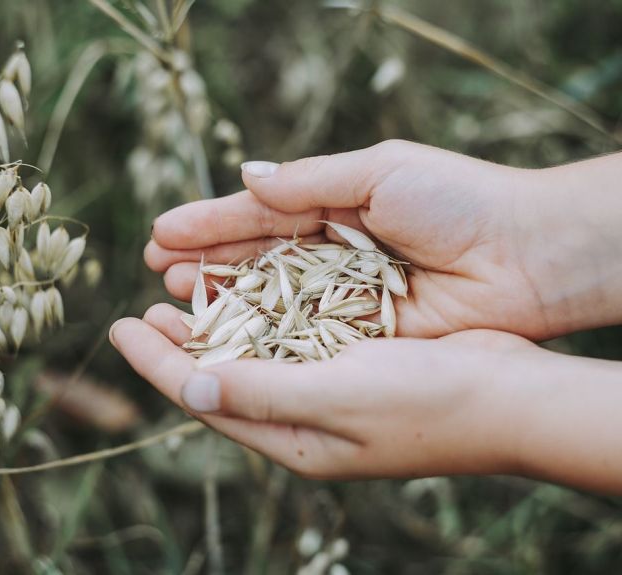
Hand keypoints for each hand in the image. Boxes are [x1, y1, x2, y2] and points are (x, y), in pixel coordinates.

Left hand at [111, 306, 621, 493]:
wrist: (507, 396)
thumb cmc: (425, 403)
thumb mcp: (335, 398)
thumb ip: (261, 392)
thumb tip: (189, 386)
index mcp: (291, 438)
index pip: (204, 397)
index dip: (157, 363)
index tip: (119, 328)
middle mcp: (302, 417)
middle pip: (222, 376)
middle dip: (178, 343)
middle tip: (142, 308)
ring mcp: (327, 389)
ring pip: (253, 352)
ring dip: (216, 322)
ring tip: (181, 292)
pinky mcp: (352, 361)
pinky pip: (290, 336)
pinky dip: (261, 313)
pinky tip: (248, 289)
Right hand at [145, 142, 621, 338]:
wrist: (523, 256)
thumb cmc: (455, 201)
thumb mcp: (378, 172)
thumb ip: (309, 181)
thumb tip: (247, 177)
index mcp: (333, 206)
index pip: (258, 215)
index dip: (210, 224)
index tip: (161, 232)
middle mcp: (330, 255)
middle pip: (255, 259)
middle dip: (206, 262)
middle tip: (156, 269)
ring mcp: (341, 297)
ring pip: (269, 300)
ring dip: (222, 298)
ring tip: (174, 297)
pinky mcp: (358, 334)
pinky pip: (300, 334)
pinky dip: (263, 333)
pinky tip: (223, 333)